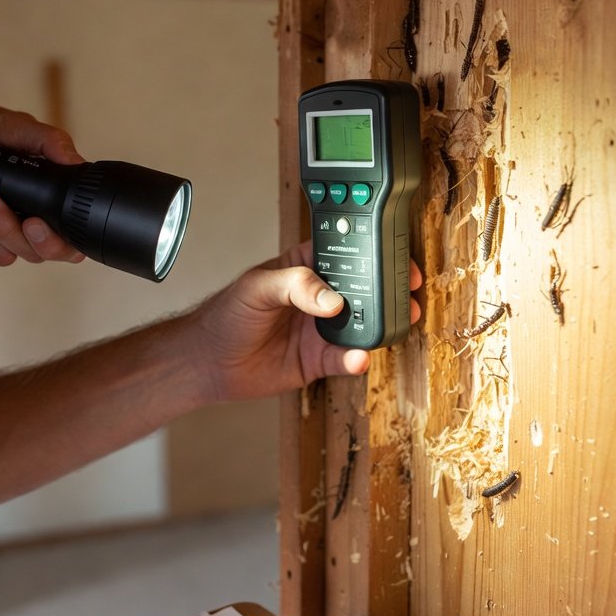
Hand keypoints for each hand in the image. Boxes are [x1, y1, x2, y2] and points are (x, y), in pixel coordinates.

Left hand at [0, 94, 87, 266]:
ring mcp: (1, 236)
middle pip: (32, 254)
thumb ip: (47, 140)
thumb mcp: (15, 126)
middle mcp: (30, 225)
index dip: (55, 243)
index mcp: (51, 202)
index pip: (68, 244)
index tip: (33, 222)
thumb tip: (74, 161)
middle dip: (6, 228)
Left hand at [191, 243, 421, 402]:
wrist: (209, 362)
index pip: (344, 253)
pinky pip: (345, 359)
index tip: (391, 255)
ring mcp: (322, 329)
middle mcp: (319, 297)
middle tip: (406, 290)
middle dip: (387, 289)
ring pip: (361, 325)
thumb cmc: (227, 314)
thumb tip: (330, 298)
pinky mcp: (319, 360)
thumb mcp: (257, 287)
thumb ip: (294, 285)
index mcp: (305, 268)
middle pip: (363, 289)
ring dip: (381, 324)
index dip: (370, 252)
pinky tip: (359, 357)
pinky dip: (356, 359)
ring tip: (396, 322)